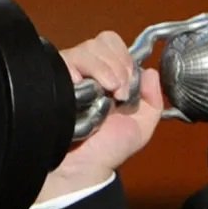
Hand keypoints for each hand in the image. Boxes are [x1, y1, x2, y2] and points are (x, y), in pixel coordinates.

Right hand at [34, 31, 163, 203]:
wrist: (84, 166)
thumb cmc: (107, 149)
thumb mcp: (142, 125)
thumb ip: (153, 98)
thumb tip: (150, 71)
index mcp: (107, 76)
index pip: (113, 44)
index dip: (125, 58)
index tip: (129, 86)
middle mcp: (86, 71)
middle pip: (102, 42)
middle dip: (120, 65)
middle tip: (121, 93)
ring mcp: (69, 73)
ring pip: (88, 48)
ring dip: (106, 69)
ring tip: (108, 95)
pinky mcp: (54, 78)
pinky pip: (70, 58)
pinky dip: (87, 70)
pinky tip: (90, 90)